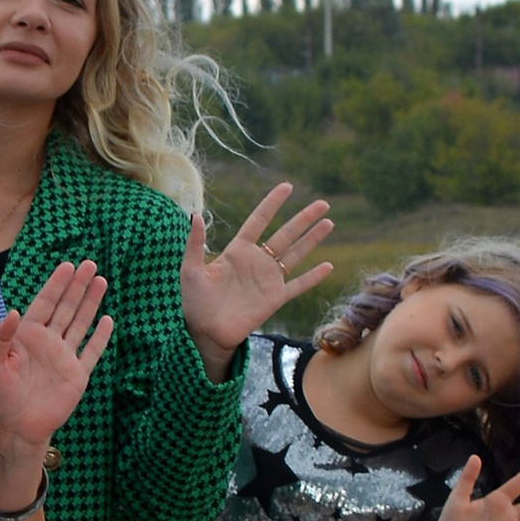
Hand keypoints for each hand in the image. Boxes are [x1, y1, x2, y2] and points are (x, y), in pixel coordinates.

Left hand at [0, 260, 114, 449]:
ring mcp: (64, 357)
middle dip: (77, 286)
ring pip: (80, 323)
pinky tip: (108, 320)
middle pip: (66, 307)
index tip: (68, 265)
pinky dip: (100, 337)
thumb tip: (13, 311)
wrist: (17, 428)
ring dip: (91, 303)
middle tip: (90, 264)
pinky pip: (91, 352)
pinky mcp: (77, 375)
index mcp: (27, 337)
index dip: (56, 284)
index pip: (45, 304)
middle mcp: (48, 343)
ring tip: (101, 280)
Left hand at [180, 184, 333, 370]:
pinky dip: (313, 277)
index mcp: (238, 251)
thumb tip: (195, 216)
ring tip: (328, 222)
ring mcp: (268, 280)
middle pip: (285, 234)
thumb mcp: (190, 271)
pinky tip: (328, 266)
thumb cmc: (194, 302)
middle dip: (303, 218)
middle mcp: (256, 262)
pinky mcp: (274, 299)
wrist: (204, 333)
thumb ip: (195, 245)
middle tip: (323, 203)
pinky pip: (298, 285)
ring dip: (312, 239)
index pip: (258, 221)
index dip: (272, 204)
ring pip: (295, 254)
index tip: (287, 187)